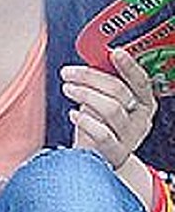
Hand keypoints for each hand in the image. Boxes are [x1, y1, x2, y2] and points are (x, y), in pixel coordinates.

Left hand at [62, 48, 156, 169]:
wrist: (100, 159)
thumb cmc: (101, 125)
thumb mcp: (106, 102)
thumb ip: (103, 84)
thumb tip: (90, 61)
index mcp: (144, 101)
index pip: (141, 81)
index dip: (129, 66)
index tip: (114, 52)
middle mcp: (141, 118)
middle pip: (119, 91)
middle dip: (91, 77)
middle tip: (68, 72)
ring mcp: (130, 136)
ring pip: (111, 109)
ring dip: (85, 94)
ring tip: (67, 88)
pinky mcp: (115, 152)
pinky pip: (102, 134)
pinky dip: (85, 121)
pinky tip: (72, 114)